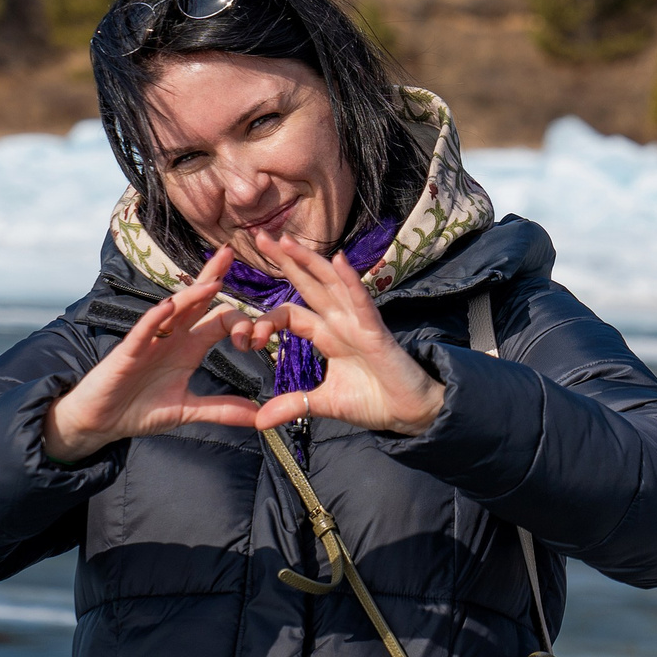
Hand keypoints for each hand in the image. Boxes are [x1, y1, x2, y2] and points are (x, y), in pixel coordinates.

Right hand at [43, 247, 285, 462]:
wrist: (101, 423)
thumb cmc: (140, 410)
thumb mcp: (188, 410)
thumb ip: (222, 409)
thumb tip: (259, 415)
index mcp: (189, 347)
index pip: (219, 320)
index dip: (241, 322)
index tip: (260, 336)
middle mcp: (171, 337)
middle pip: (196, 300)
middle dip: (213, 276)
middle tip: (231, 251)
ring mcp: (149, 342)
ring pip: (173, 310)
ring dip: (192, 295)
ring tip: (214, 281)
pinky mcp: (127, 353)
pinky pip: (142, 331)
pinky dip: (155, 318)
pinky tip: (169, 305)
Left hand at [249, 236, 446, 436]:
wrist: (410, 413)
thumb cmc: (374, 401)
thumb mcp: (324, 404)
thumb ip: (293, 405)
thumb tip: (258, 420)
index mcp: (328, 336)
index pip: (292, 314)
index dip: (267, 320)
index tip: (246, 337)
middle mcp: (341, 323)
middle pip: (309, 285)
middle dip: (286, 261)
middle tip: (260, 237)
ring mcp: (359, 324)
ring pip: (332, 285)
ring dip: (310, 261)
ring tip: (287, 241)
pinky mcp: (377, 332)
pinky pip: (362, 302)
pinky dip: (351, 281)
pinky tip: (339, 260)